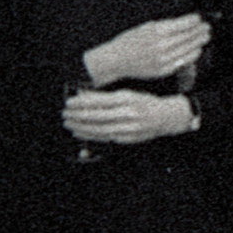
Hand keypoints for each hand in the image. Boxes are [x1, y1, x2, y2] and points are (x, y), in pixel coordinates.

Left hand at [62, 87, 186, 144]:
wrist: (166, 117)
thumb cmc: (145, 102)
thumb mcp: (128, 94)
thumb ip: (107, 97)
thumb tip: (85, 97)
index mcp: (126, 99)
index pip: (99, 101)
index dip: (81, 103)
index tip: (69, 102)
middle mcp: (127, 113)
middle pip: (97, 116)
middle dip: (78, 116)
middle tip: (65, 114)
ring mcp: (128, 128)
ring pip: (99, 129)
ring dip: (81, 127)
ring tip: (69, 124)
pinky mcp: (128, 138)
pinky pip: (105, 138)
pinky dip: (91, 136)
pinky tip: (80, 133)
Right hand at [79, 12, 211, 87]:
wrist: (117, 60)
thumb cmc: (129, 41)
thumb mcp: (144, 27)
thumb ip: (164, 26)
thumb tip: (184, 23)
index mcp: (156, 32)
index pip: (182, 24)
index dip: (194, 21)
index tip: (199, 18)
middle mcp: (161, 45)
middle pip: (188, 36)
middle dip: (199, 30)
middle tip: (207, 27)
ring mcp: (163, 59)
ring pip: (188, 49)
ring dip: (199, 42)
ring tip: (205, 37)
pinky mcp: (164, 69)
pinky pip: (183, 61)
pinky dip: (192, 55)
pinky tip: (197, 50)